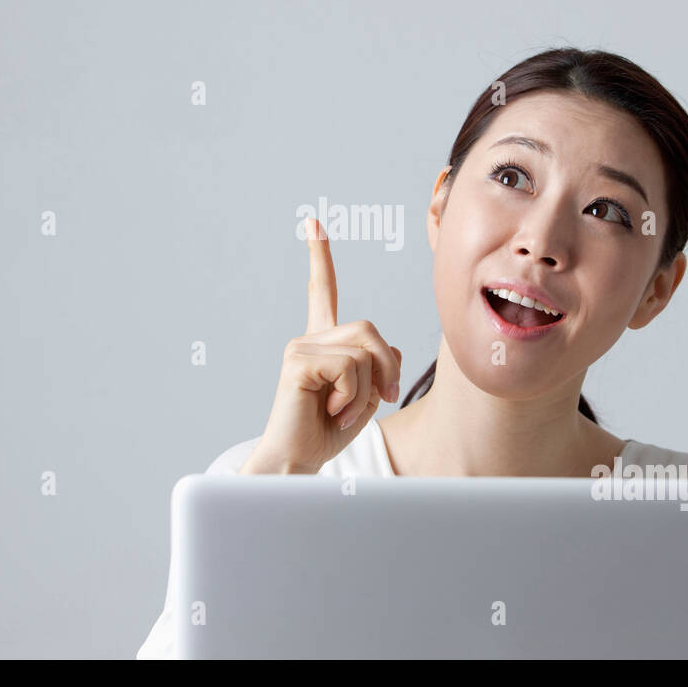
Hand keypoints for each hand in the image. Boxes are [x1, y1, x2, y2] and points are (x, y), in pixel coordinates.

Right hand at [241, 217, 402, 473]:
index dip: (319, 258)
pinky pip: (349, 368)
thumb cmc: (327, 433)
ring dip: (369, 388)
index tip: (313, 223)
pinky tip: (334, 412)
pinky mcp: (296, 363)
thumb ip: (378, 367)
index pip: (323, 292)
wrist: (298, 463)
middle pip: (370, 330)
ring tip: (346, 411)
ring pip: (364, 351)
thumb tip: (391, 351)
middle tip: (381, 399)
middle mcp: (307, 339)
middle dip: (386, 367)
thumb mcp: (366, 397)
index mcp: (322, 344)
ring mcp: (299, 348)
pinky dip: (353, 397)